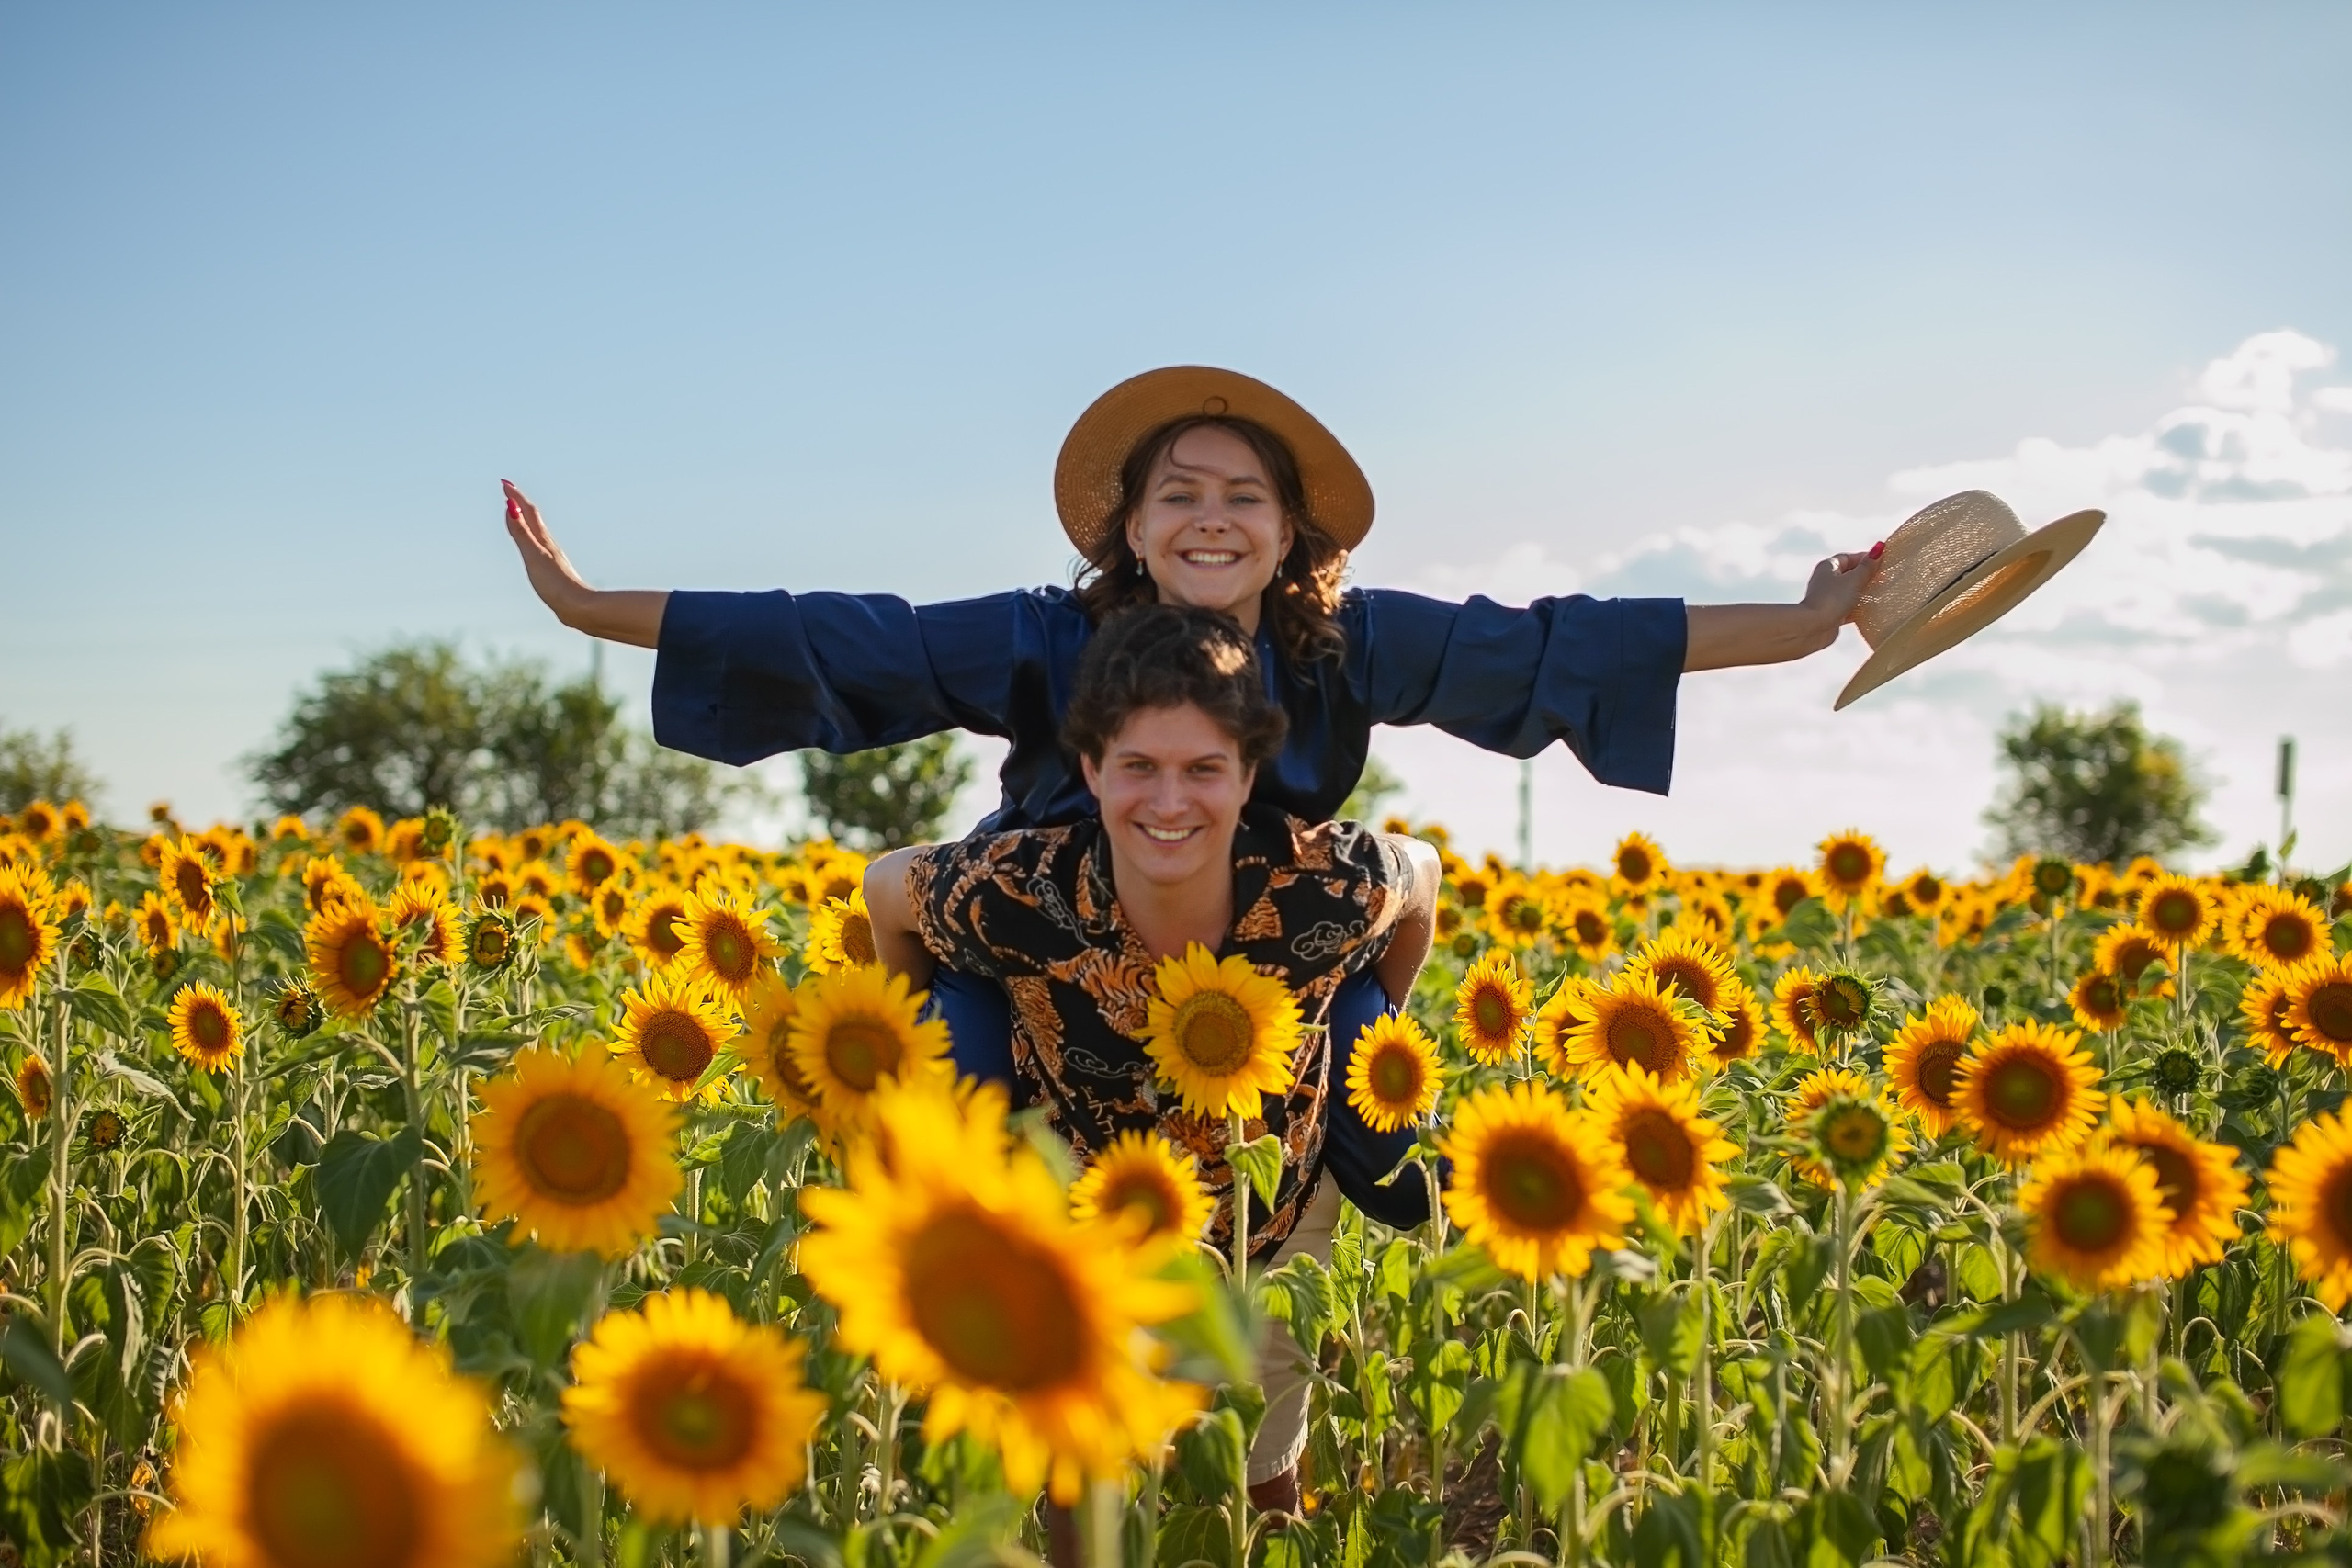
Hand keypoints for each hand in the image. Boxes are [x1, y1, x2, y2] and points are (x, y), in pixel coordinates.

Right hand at [501, 480, 597, 625]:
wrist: (579, 608)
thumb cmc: (556, 584)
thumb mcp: (534, 556)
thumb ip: (522, 533)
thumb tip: (511, 506)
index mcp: (543, 540)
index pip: (528, 511)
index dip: (515, 496)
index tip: (504, 482)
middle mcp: (548, 545)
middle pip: (533, 518)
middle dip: (519, 502)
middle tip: (507, 490)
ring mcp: (551, 557)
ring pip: (537, 531)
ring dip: (525, 518)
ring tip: (517, 512)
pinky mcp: (552, 570)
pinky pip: (538, 546)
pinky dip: (531, 537)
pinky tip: (532, 544)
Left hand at [1802, 546, 1878, 631]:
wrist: (1814, 627)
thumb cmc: (1831, 600)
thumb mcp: (1854, 580)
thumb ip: (1867, 566)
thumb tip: (1878, 549)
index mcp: (1827, 567)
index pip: (1848, 557)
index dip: (1865, 558)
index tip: (1881, 561)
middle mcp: (1825, 581)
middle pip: (1849, 574)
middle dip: (1866, 576)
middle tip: (1883, 577)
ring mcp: (1827, 598)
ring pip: (1849, 592)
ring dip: (1863, 592)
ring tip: (1880, 592)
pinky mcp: (1831, 613)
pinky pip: (1848, 607)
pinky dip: (1859, 607)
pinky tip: (1871, 609)